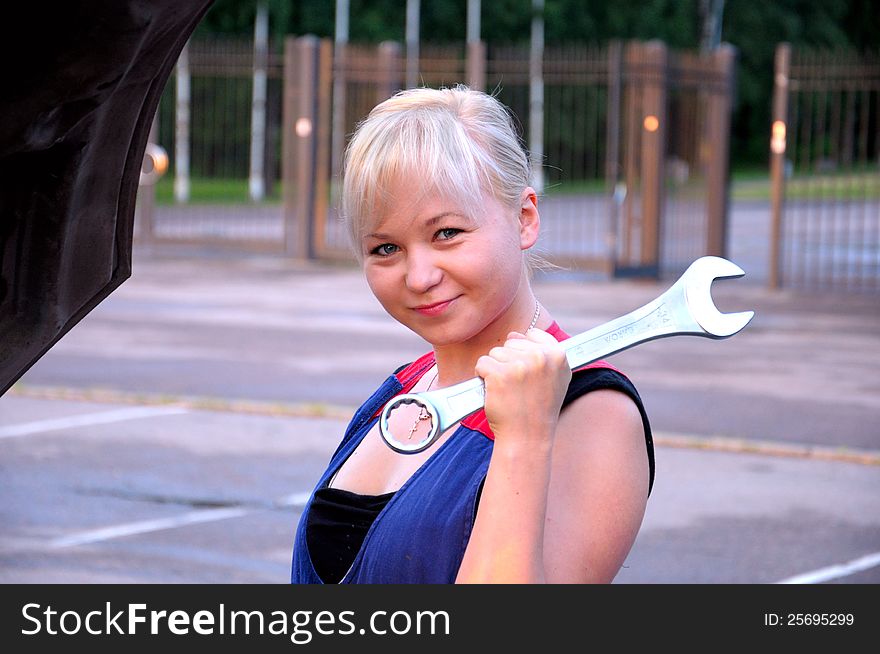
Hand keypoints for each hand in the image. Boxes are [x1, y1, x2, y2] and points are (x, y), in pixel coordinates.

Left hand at [474, 328, 571, 446]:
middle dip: (508, 361)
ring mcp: (519, 365)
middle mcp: (540, 357)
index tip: (528, 373)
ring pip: (495, 352)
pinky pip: (482, 363)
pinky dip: (483, 377)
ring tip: (508, 390)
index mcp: (558, 355)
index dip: (524, 352)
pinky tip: (495, 391)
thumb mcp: (556, 379)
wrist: (527, 438)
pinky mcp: (499, 375)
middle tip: (518, 386)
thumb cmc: (538, 409)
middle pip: (510, 342)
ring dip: (496, 370)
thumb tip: (522, 333)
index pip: (532, 334)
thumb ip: (545, 354)